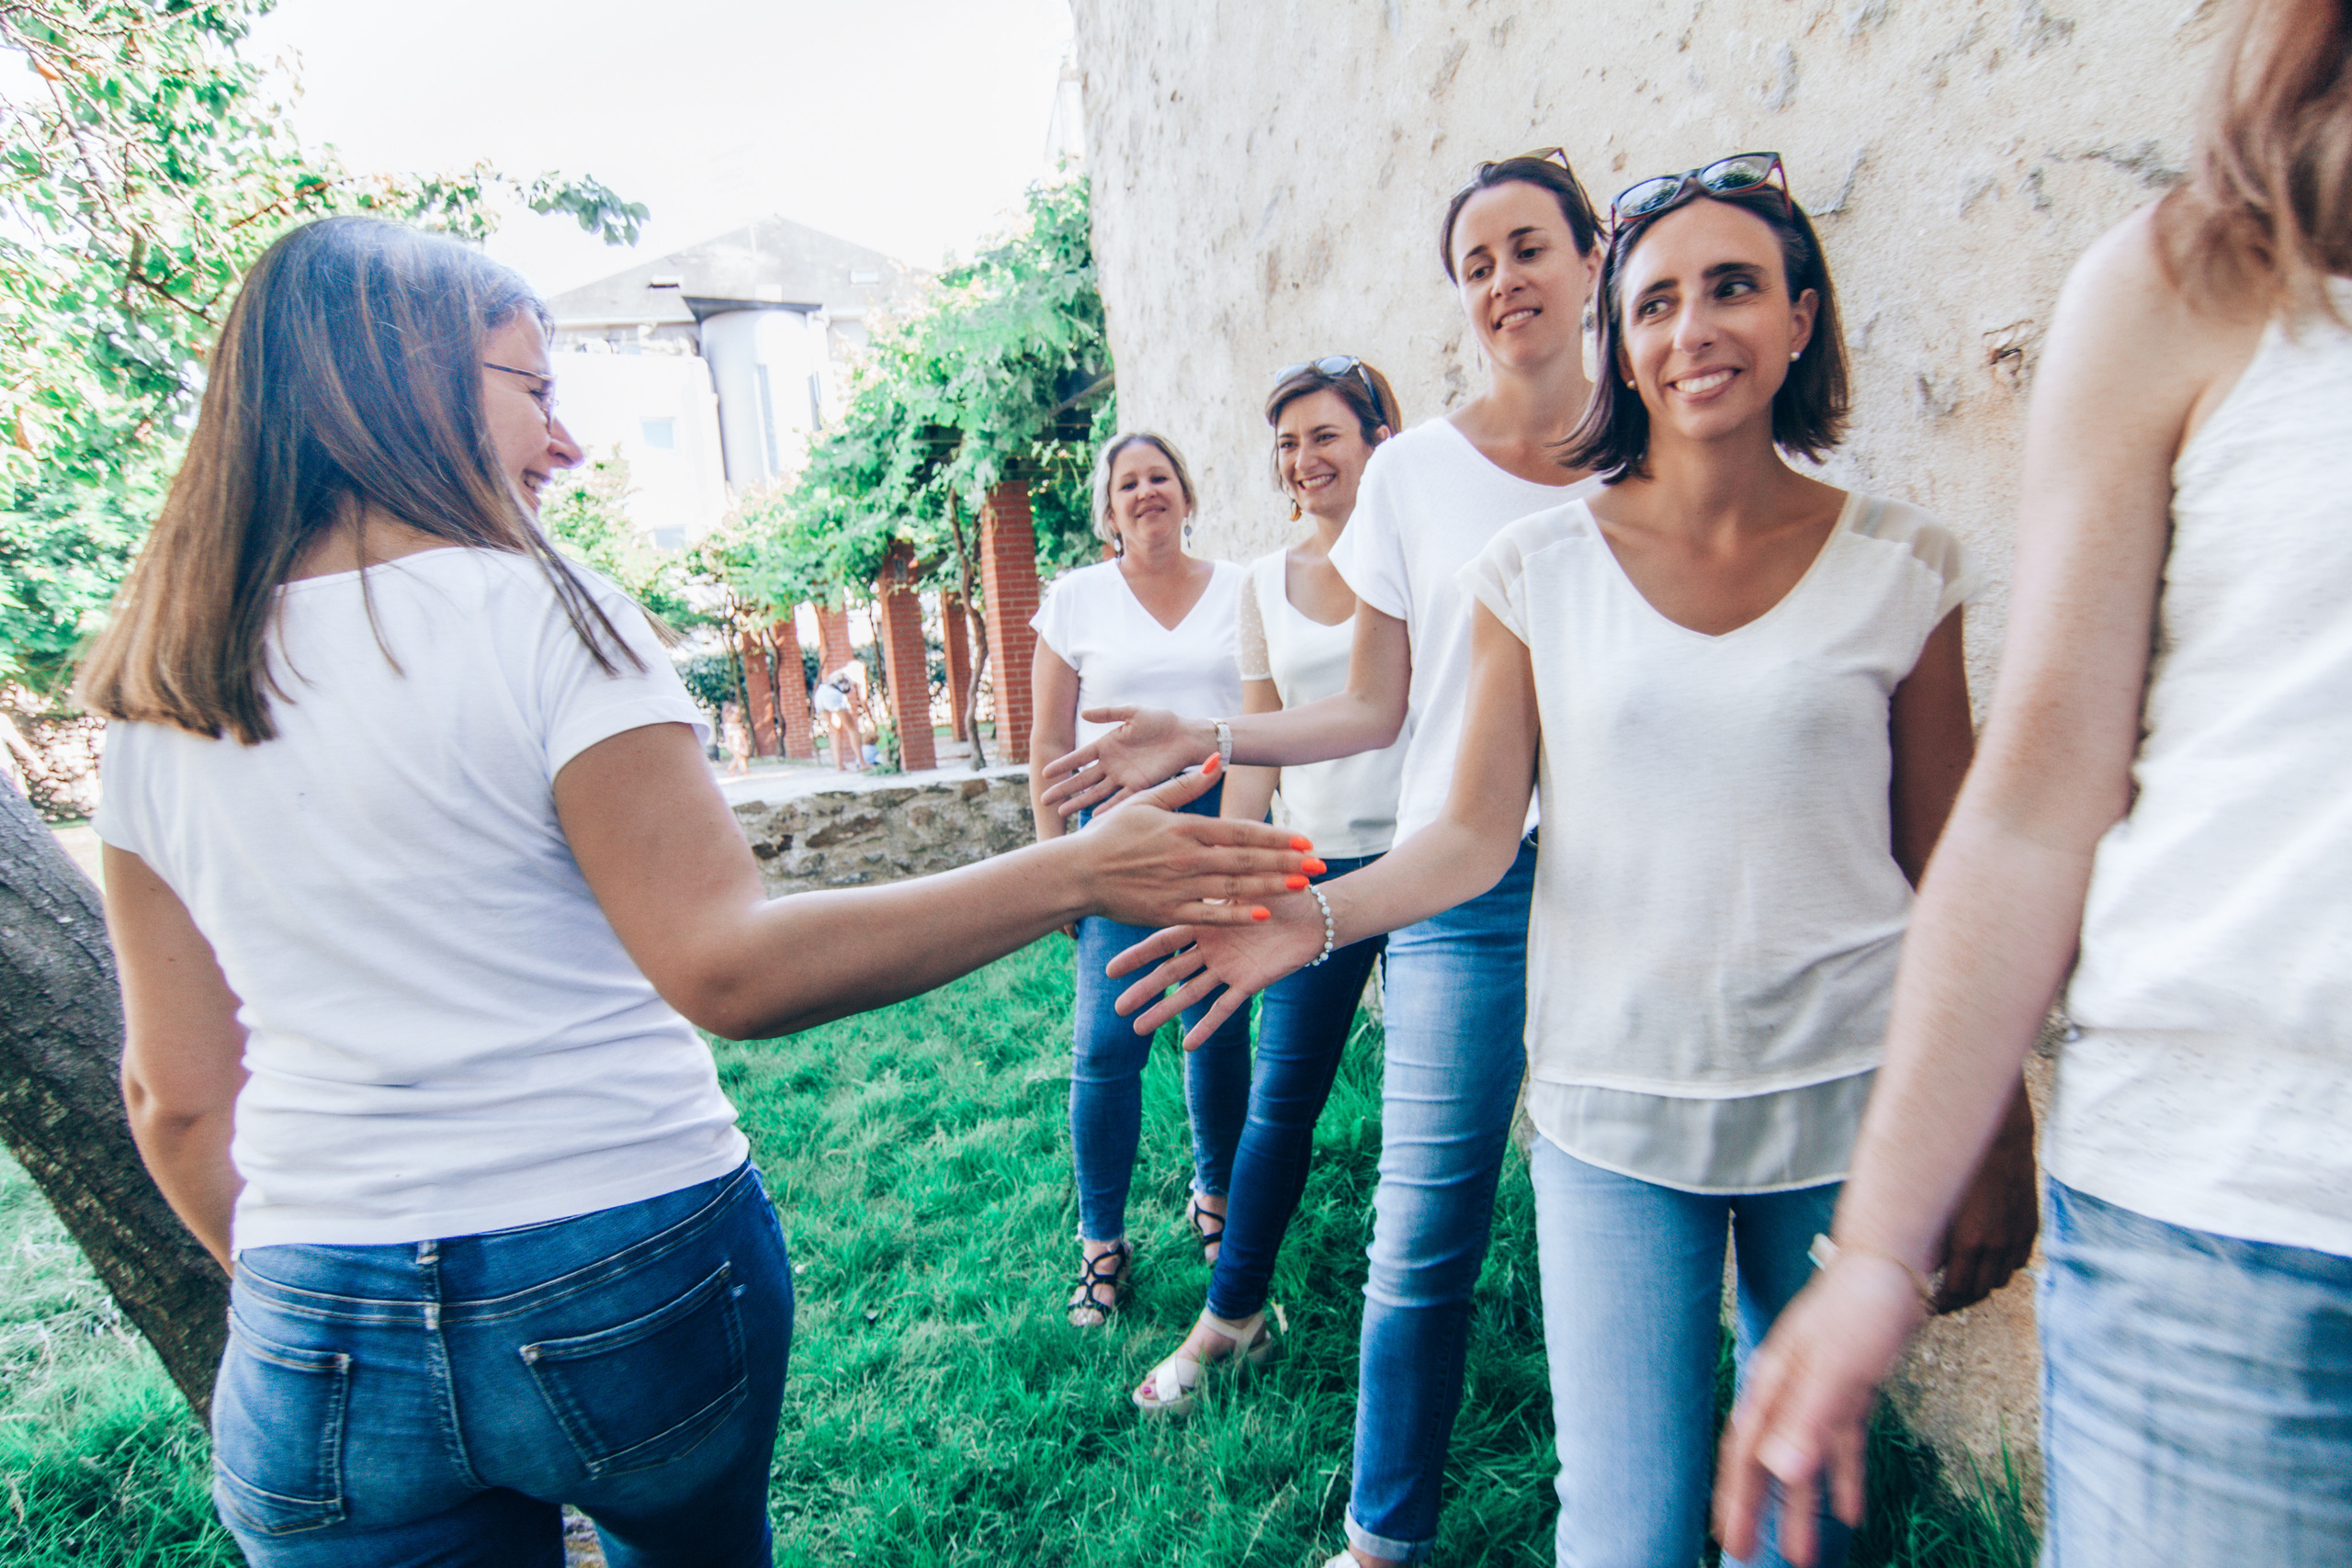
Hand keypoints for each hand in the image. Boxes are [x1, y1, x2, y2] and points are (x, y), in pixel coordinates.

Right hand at [1039, 707, 1212, 817]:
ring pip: (1097, 792)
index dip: (1063, 764)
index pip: (1079, 757)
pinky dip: (1108, 807)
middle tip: (1045, 800)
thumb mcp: (1133, 712)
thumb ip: (1109, 713)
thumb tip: (1083, 714)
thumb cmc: (1161, 721)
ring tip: (1062, 813)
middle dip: (1064, 789)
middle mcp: (1112, 764)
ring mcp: (1124, 777)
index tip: (1044, 771)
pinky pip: (1121, 799)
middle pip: (1083, 779)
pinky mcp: (1140, 786)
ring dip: (1080, 802)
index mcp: (1107, 745)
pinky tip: (1094, 816)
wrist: (1187, 736)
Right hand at [1071, 757, 1312, 931]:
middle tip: (1320, 866)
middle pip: (1248, 858)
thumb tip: (1216, 760)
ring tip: (1304, 886)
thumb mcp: (1146, 801)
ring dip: (1273, 886)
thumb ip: (1185, 784)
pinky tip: (1264, 914)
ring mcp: (1180, 886)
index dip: (1277, 837)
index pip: (1241, 831)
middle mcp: (1188, 857)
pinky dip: (1237, 914)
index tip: (1305, 841)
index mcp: (1185, 828)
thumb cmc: (1110, 835)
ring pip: (1235, 886)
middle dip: (1288, 862)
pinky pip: (1210, 915)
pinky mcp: (1169, 912)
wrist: (1077, 873)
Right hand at [1106, 887, 1324, 1048]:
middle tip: (1117, 1007)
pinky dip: (1207, 1027)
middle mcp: (1211, 950)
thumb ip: (1216, 878)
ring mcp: (1228, 968)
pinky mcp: (1248, 982)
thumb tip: (1189, 857)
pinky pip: (1225, 1007)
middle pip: (1170, 972)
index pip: (1164, 941)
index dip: (1138, 956)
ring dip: (1166, 1012)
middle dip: (1144, 989)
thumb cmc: (1278, 889)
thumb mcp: (1242, 881)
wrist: (1313, 913)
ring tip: (1137, 1029)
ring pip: (1190, 993)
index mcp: (1206, 925)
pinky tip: (1187, 1045)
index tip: (1111, 970)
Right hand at [1715, 1254, 1927, 1565]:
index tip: (1732, 1543)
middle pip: (1767, 1463)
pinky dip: (1844, 1479)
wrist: (1892, 1263)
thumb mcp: (1836, 1370)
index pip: (1746, 1455)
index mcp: (1774, 1387)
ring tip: (1804, 1557)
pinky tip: (1853, 1512)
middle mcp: (1789, 1392)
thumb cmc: (1859, 1309)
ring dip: (1803, 1508)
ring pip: (1804, 1462)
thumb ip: (1807, 1421)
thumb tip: (1781, 1474)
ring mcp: (1819, 1392)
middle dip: (1758, 1512)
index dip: (1737, 1501)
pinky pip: (1841, 1447)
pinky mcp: (1849, 1391)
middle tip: (1747, 1558)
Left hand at [1932, 1085, 2038, 1312]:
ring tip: (1963, 1279)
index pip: (1958, 1290)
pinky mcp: (2030, 1226)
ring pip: (2001, 1280)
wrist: (1999, 1136)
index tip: (1929, 1304)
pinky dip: (2002, 1267)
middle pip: (1980, 1291)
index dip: (1942, 1302)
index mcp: (1970, 1241)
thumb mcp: (1933, 1201)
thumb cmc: (1956, 1162)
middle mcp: (1997, 1244)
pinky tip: (1987, 1260)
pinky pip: (2018, 1262)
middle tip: (1942, 1298)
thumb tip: (1921, 1264)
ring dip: (1982, 1283)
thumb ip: (1929, 1238)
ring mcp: (2017, 1236)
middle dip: (1960, 1299)